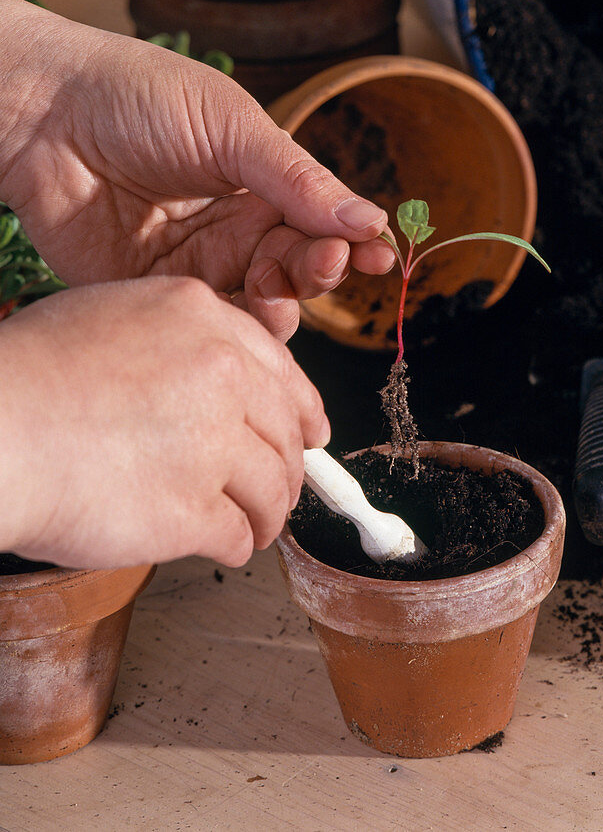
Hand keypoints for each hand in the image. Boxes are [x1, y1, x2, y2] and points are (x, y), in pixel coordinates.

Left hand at [0, 0, 394, 340]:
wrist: (41, 113)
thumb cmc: (139, 98)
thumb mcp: (232, 128)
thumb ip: (299, 180)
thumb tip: (371, 220)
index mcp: (263, 184)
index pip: (324, 225)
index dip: (353, 244)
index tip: (380, 256)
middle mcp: (237, 229)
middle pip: (301, 272)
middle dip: (320, 272)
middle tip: (320, 261)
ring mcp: (198, 265)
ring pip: (263, 308)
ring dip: (283, 306)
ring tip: (272, 288)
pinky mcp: (156, 294)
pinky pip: (209, 326)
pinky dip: (233, 330)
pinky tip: (237, 314)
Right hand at [0, 277, 320, 568]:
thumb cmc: (30, 375)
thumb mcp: (112, 317)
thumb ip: (179, 342)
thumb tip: (221, 384)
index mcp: (204, 319)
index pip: (281, 368)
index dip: (302, 408)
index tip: (312, 433)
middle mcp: (221, 373)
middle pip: (285, 430)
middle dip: (288, 468)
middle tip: (282, 492)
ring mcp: (213, 441)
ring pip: (272, 487)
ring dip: (269, 513)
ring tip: (257, 527)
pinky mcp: (193, 508)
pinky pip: (237, 533)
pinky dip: (237, 544)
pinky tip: (225, 546)